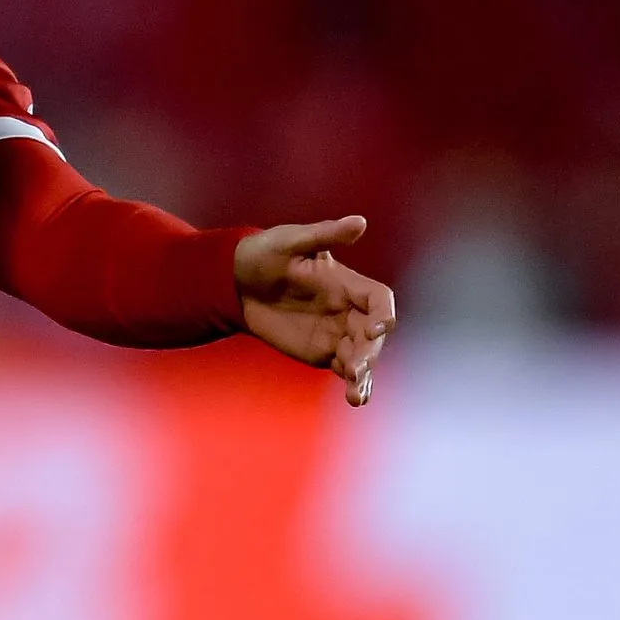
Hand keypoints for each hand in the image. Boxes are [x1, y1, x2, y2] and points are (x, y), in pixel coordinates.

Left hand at [235, 216, 395, 405]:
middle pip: (373, 334)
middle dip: (370, 351)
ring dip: (364, 375)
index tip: (376, 329)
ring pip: (362, 356)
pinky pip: (345, 370)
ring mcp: (337, 334)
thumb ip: (325, 234)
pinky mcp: (322, 352)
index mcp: (347, 283)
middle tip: (357, 366)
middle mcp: (348, 311)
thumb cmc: (265, 253)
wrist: (236, 282)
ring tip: (357, 394)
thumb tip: (360, 222)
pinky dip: (353, 384)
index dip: (383, 314)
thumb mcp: (291, 240)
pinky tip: (355, 398)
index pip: (379, 300)